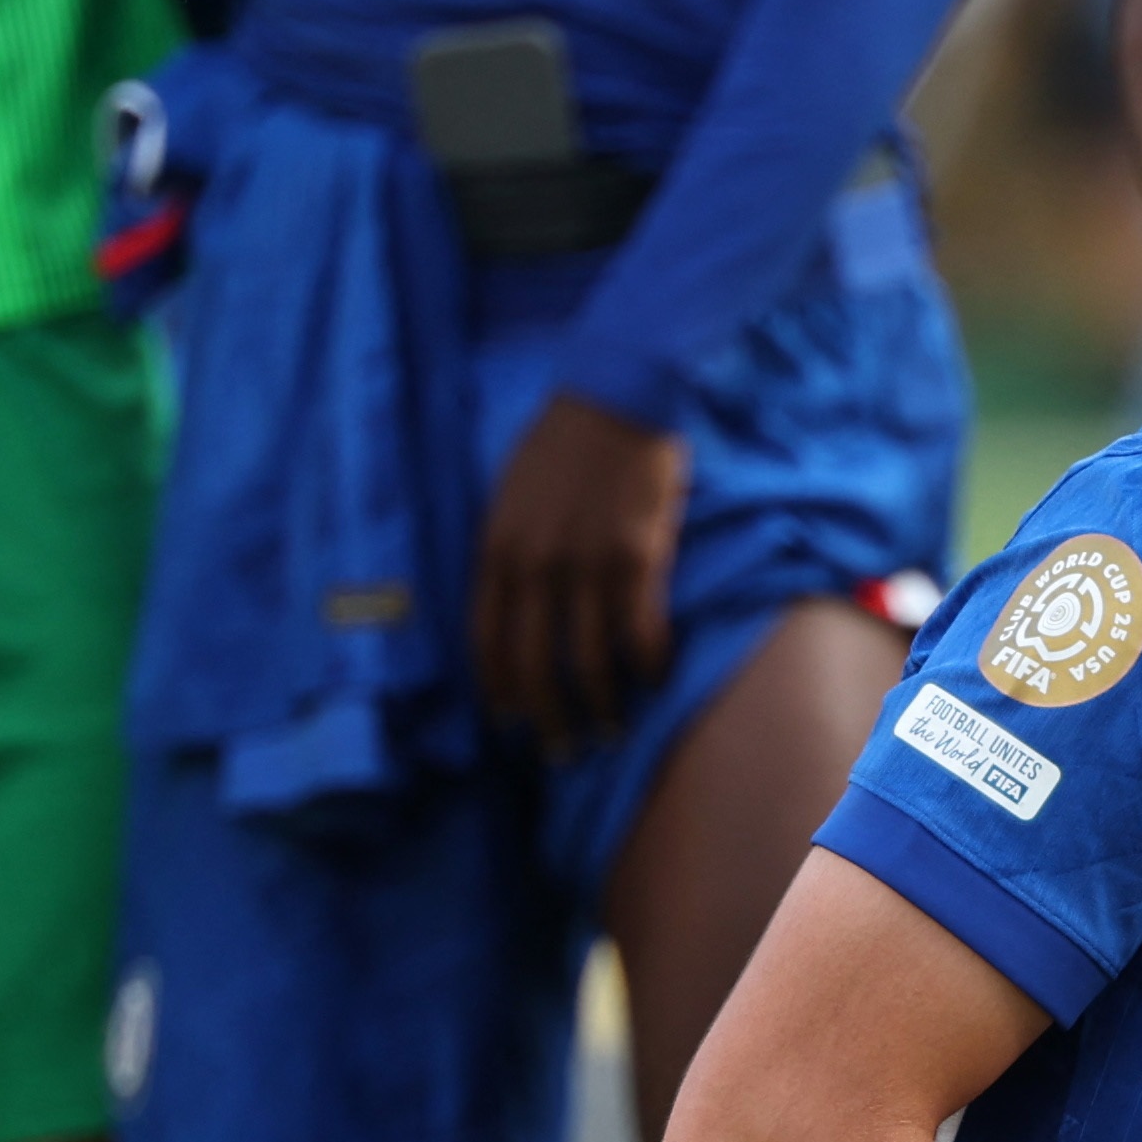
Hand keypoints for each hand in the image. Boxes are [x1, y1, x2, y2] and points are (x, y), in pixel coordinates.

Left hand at [471, 391, 691, 753]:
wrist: (616, 389)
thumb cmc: (565, 438)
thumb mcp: (512, 491)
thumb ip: (509, 547)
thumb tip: (514, 602)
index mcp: (497, 546)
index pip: (486, 639)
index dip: (498, 689)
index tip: (509, 721)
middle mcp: (535, 562)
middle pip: (533, 664)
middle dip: (546, 718)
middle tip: (562, 752)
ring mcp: (586, 562)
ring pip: (587, 660)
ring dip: (600, 706)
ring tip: (612, 732)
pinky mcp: (637, 556)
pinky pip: (640, 631)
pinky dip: (648, 665)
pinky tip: (654, 681)